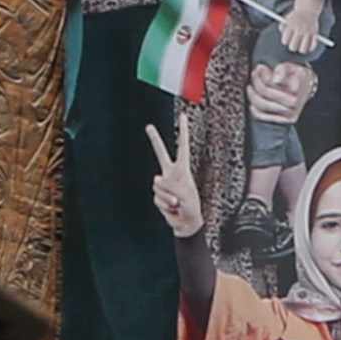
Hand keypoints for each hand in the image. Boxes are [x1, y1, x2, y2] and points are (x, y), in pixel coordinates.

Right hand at [141, 119, 208, 245]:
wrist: (187, 223)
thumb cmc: (191, 206)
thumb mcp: (184, 193)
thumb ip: (170, 185)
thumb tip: (156, 180)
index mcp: (183, 169)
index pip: (183, 147)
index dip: (183, 133)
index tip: (183, 117)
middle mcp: (172, 173)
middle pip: (161, 153)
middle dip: (155, 140)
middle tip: (149, 126)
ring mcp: (164, 183)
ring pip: (158, 185)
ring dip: (168, 196)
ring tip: (178, 203)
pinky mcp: (158, 195)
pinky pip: (157, 197)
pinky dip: (164, 204)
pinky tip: (172, 208)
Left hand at [247, 51, 313, 123]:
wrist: (306, 87)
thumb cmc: (296, 76)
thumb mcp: (290, 66)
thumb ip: (281, 69)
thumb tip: (274, 80)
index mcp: (296, 86)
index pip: (272, 82)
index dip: (264, 74)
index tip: (261, 68)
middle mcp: (295, 101)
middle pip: (265, 91)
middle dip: (257, 80)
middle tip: (255, 74)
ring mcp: (291, 112)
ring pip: (262, 104)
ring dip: (252, 94)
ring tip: (251, 86)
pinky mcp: (286, 120)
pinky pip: (264, 116)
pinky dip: (254, 110)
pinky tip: (252, 104)